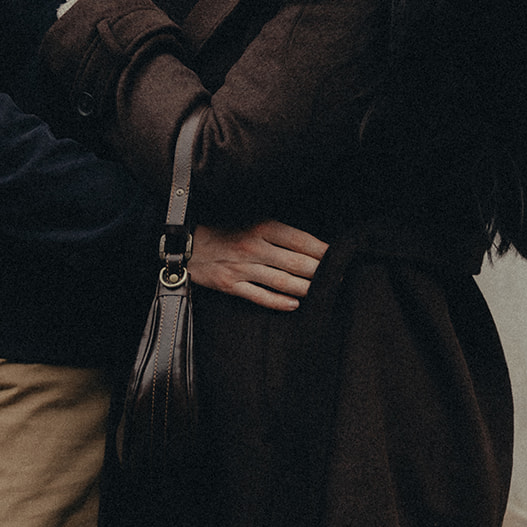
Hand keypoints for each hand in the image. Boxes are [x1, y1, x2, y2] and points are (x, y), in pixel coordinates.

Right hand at [190, 221, 327, 310]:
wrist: (187, 243)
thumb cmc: (225, 230)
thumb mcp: (252, 220)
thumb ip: (278, 231)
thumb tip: (310, 244)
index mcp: (263, 227)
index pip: (301, 240)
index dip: (323, 251)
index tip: (339, 256)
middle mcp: (254, 246)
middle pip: (297, 263)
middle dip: (320, 273)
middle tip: (338, 278)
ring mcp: (243, 267)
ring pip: (283, 282)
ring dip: (306, 289)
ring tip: (322, 293)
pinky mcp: (232, 285)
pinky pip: (261, 296)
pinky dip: (280, 302)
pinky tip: (295, 305)